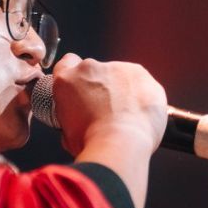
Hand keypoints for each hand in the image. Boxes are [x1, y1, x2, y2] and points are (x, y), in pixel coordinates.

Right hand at [50, 53, 167, 156]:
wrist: (121, 143)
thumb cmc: (93, 142)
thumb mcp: (67, 133)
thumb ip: (71, 117)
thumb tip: (78, 122)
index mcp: (68, 80)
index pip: (67, 64)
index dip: (76, 78)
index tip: (81, 89)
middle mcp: (91, 68)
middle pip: (96, 72)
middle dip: (100, 88)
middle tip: (104, 112)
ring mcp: (118, 68)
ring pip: (120, 76)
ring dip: (121, 91)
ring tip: (124, 116)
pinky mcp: (141, 74)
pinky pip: (140, 83)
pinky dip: (140, 96)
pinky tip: (139, 115)